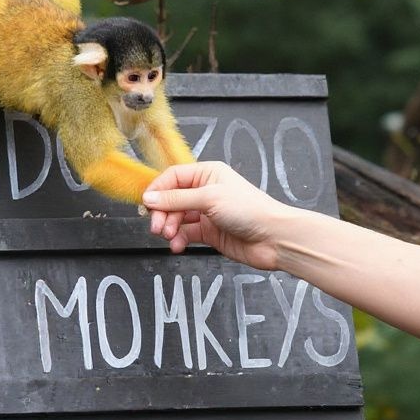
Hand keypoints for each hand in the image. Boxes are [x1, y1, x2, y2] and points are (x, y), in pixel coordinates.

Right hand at [142, 161, 290, 270]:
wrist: (273, 238)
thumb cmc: (250, 210)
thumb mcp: (209, 199)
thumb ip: (177, 200)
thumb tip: (150, 198)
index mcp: (207, 174)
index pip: (173, 177)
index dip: (158, 190)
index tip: (147, 205)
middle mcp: (205, 191)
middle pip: (171, 200)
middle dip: (162, 213)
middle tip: (158, 227)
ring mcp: (207, 213)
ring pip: (176, 218)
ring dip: (169, 228)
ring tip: (170, 237)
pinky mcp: (209, 233)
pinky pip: (185, 234)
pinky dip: (178, 240)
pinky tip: (178, 246)